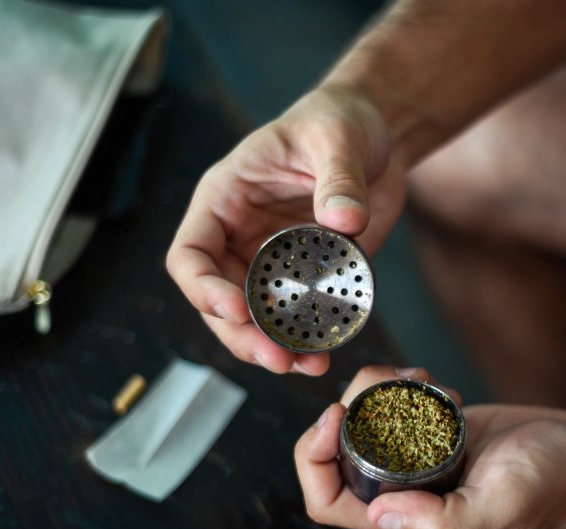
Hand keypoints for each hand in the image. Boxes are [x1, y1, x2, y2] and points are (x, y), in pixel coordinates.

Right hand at [166, 85, 406, 375]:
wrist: (376, 137)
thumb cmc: (338, 123)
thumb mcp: (337, 139)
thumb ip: (339, 178)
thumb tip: (345, 219)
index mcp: (225, 201)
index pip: (190, 255)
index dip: (204, 288)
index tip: (237, 310)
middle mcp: (241, 239)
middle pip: (218, 302)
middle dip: (242, 336)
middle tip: (278, 358)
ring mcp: (273, 265)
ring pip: (254, 322)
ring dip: (273, 349)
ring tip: (305, 368)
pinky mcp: (309, 280)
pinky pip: (298, 319)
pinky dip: (307, 342)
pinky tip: (324, 357)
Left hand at [294, 366, 565, 528]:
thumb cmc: (551, 487)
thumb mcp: (498, 506)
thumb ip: (442, 524)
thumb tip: (378, 515)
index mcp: (406, 518)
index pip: (327, 500)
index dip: (314, 458)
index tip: (335, 415)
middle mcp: (404, 489)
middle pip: (335, 451)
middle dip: (345, 409)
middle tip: (383, 382)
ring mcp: (419, 456)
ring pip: (362, 421)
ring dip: (373, 389)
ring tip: (414, 377)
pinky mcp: (437, 426)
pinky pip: (393, 402)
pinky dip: (399, 381)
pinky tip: (430, 377)